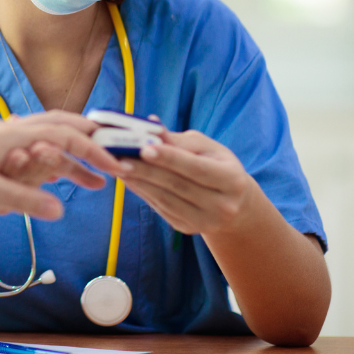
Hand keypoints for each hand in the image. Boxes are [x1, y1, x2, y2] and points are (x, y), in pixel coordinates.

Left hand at [0, 110, 130, 221]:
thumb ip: (22, 198)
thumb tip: (59, 209)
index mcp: (12, 136)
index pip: (65, 138)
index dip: (94, 153)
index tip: (118, 171)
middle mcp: (9, 130)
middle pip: (61, 126)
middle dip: (92, 142)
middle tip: (118, 161)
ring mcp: (0, 137)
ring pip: (47, 135)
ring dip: (74, 152)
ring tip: (94, 179)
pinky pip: (32, 145)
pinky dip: (52, 154)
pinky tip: (57, 169)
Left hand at [121, 129, 258, 235]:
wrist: (234, 204)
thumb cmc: (217, 165)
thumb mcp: (207, 148)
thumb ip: (178, 140)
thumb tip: (150, 124)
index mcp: (232, 180)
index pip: (197, 168)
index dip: (170, 158)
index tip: (144, 148)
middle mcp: (222, 205)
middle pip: (177, 185)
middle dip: (146, 170)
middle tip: (120, 156)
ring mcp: (205, 221)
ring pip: (165, 199)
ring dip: (138, 182)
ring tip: (118, 165)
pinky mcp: (188, 229)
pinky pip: (160, 208)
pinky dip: (142, 192)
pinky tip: (128, 178)